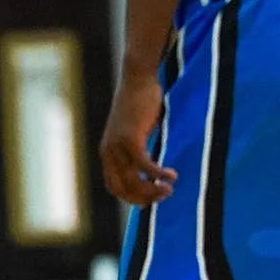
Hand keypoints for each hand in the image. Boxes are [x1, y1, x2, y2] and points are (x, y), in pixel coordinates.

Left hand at [101, 74, 176, 205]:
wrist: (137, 79)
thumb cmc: (141, 104)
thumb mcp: (137, 131)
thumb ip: (139, 149)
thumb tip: (151, 166)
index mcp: (107, 152)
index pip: (114, 187)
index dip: (131, 198)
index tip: (150, 200)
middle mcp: (109, 152)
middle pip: (123, 188)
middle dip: (144, 198)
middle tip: (165, 196)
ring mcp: (117, 146)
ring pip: (133, 181)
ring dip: (153, 190)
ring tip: (169, 189)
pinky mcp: (130, 139)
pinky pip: (145, 166)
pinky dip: (158, 174)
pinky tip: (172, 176)